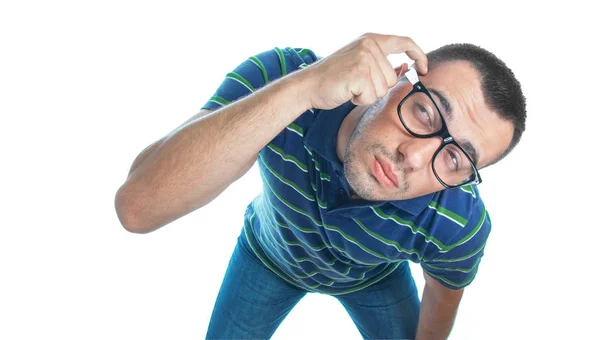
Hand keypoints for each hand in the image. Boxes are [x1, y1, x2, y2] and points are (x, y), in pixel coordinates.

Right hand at [302, 32, 427, 109]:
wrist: (308, 85)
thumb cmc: (333, 79)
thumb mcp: (360, 64)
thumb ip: (382, 64)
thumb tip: (406, 67)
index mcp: (371, 39)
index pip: (405, 41)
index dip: (419, 56)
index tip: (424, 69)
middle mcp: (369, 45)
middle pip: (393, 77)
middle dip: (377, 88)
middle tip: (356, 85)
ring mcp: (364, 58)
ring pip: (383, 89)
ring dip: (367, 95)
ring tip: (350, 87)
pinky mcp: (359, 73)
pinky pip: (371, 97)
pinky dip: (360, 100)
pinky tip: (347, 93)